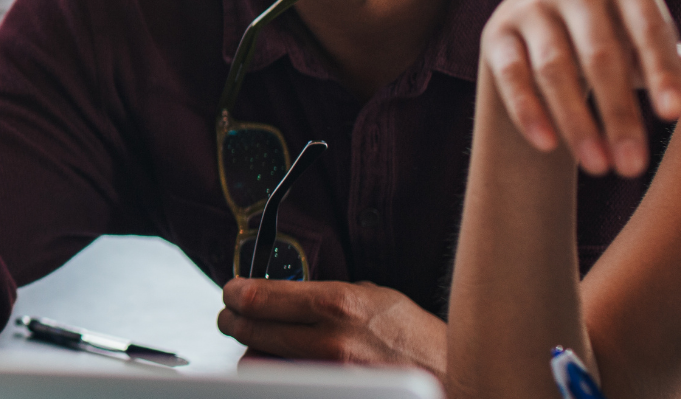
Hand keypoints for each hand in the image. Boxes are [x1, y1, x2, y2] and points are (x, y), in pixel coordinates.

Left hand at [218, 279, 445, 373]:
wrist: (448, 376)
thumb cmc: (416, 338)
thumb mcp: (375, 296)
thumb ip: (329, 294)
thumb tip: (287, 293)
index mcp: (339, 305)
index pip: (262, 297)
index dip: (237, 293)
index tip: (233, 291)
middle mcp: (329, 341)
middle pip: (251, 330)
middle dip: (234, 319)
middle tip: (232, 314)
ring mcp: (328, 375)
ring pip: (258, 365)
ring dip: (252, 351)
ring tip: (257, 342)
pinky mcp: (329, 392)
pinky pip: (281, 385)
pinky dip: (275, 375)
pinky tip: (281, 366)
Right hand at [480, 0, 680, 177]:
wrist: (540, 29)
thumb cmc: (610, 41)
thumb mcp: (643, 49)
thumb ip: (671, 64)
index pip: (648, 28)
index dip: (662, 71)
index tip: (672, 117)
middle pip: (600, 54)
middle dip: (618, 113)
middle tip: (633, 167)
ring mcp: (532, 5)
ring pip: (554, 69)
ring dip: (577, 123)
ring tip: (598, 167)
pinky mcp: (498, 32)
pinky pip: (512, 76)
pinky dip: (529, 112)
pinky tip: (548, 147)